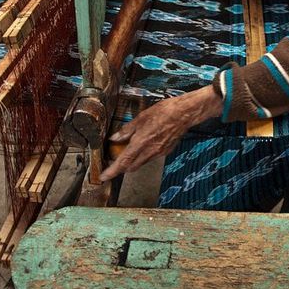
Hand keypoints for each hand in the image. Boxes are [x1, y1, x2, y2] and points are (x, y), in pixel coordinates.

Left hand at [100, 85, 223, 180]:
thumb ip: (127, 130)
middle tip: (114, 160)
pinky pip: (151, 157)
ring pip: (141, 163)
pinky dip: (144, 154)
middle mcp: (150, 151)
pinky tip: (145, 144)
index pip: (123, 162)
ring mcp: (159, 153)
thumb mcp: (141, 118)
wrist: (185, 113)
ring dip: (133, 160)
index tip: (103, 177)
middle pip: (131, 167)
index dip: (112, 171)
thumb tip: (115, 138)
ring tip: (129, 150)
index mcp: (141, 143)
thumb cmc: (164, 112)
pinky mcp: (166, 151)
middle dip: (121, 167)